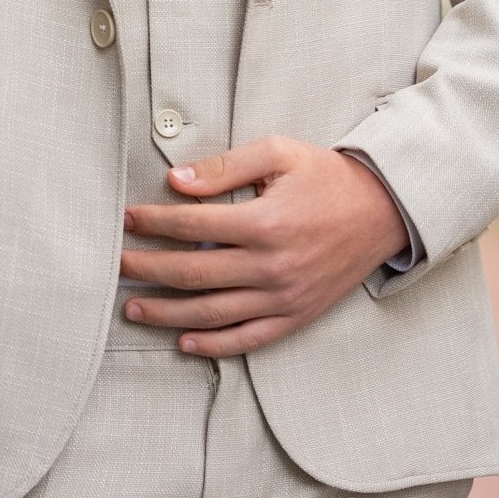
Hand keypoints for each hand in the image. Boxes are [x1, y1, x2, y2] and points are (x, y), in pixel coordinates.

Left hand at [120, 136, 409, 356]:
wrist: (383, 210)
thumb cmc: (327, 176)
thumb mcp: (279, 153)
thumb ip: (225, 167)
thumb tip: (175, 181)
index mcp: (264, 222)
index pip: (191, 225)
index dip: (152, 222)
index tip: (126, 219)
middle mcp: (271, 266)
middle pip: (192, 272)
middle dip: (146, 268)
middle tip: (115, 264)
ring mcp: (284, 297)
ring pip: (212, 312)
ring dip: (167, 313)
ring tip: (133, 307)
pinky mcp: (296, 316)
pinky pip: (248, 339)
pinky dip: (214, 344)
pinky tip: (184, 341)